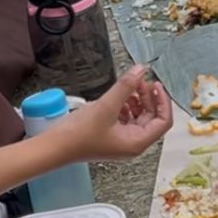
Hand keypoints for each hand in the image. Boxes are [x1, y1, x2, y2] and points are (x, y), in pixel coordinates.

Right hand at [52, 65, 171, 161]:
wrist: (53, 147)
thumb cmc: (79, 133)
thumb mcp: (106, 106)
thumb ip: (126, 87)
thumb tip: (141, 69)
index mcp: (137, 142)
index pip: (163, 121)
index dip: (163, 101)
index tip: (156, 84)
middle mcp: (132, 143)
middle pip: (151, 117)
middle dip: (148, 97)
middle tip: (139, 80)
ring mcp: (121, 140)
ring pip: (138, 116)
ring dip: (137, 100)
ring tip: (129, 86)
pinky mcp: (110, 136)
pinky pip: (125, 118)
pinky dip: (125, 106)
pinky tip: (118, 96)